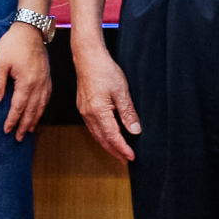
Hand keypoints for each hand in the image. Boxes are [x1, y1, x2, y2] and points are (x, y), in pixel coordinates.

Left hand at [0, 22, 51, 139]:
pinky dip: (43, 107)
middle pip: (32, 110)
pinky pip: (47, 96)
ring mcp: (45, 80)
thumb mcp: (0, 63)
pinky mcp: (47, 75)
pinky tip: (39, 111)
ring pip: (41, 105)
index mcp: (26, 82)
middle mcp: (38, 84)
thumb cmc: (13, 44)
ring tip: (30, 130)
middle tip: (19, 138)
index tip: (7, 130)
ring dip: (35, 119)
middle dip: (25, 125)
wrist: (30, 29)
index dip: (12, 120)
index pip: (18, 107)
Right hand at [74, 41, 141, 161]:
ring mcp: (84, 112)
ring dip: (107, 145)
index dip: (122, 149)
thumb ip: (128, 112)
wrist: (88, 58)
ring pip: (96, 135)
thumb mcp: (121, 91)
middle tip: (125, 160)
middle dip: (114, 152)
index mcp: (99, 113)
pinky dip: (101, 135)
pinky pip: (92, 127)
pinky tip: (107, 135)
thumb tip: (135, 130)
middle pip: (102, 140)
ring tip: (118, 152)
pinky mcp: (83, 107)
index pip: (112, 137)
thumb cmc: (104, 71)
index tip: (131, 157)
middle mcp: (89, 115)